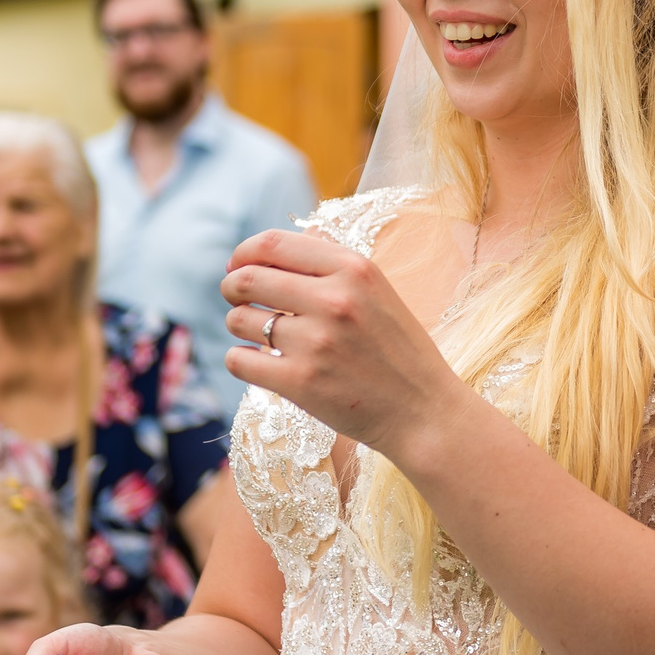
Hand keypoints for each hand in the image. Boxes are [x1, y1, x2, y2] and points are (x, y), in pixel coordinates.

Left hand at [220, 229, 466, 456]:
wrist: (423, 410)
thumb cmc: (396, 349)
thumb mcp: (375, 290)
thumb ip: (328, 267)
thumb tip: (261, 255)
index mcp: (354, 269)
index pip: (272, 244)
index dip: (243, 254)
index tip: (237, 266)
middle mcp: (334, 300)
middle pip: (248, 278)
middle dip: (231, 287)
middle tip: (235, 298)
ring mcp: (316, 343)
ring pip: (240, 320)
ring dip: (238, 325)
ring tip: (256, 335)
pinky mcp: (301, 383)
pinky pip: (239, 361)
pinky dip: (239, 360)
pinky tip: (257, 363)